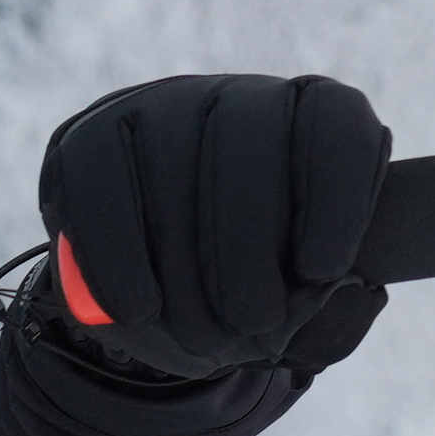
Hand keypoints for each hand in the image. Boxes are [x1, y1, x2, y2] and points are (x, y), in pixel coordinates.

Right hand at [32, 74, 394, 383]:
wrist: (156, 298)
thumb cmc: (246, 296)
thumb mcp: (301, 312)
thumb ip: (334, 309)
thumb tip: (345, 290)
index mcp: (311, 120)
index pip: (336, 125)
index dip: (335, 198)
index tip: (322, 272)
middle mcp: (239, 97)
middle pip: (249, 140)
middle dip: (249, 249)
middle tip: (253, 324)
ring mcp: (160, 106)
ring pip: (171, 162)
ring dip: (186, 269)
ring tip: (200, 338)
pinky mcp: (89, 136)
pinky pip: (100, 184)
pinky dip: (118, 257)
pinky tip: (139, 308)